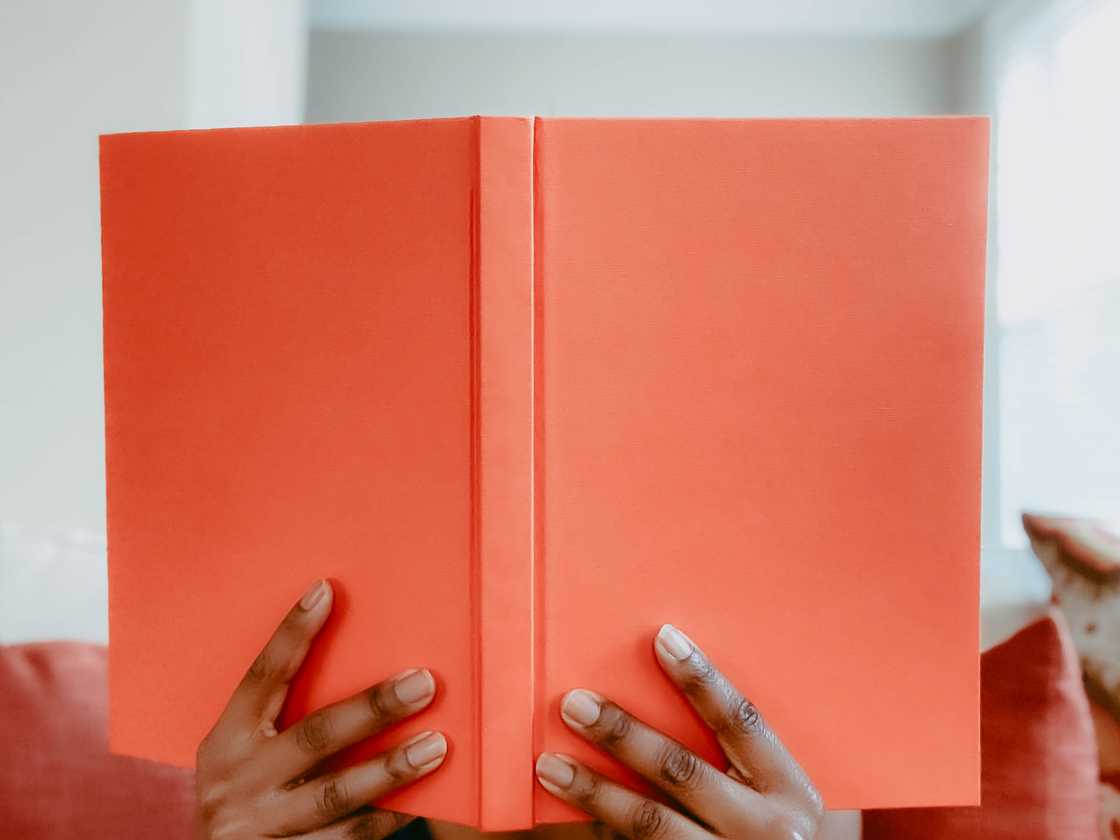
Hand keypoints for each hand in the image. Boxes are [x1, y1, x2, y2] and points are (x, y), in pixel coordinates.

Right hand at [194, 579, 445, 838]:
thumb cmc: (249, 796)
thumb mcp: (247, 756)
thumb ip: (285, 719)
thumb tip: (363, 663)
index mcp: (227, 742)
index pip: (261, 678)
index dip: (291, 634)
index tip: (326, 590)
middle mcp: (240, 783)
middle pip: (314, 736)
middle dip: (373, 708)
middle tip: (423, 682)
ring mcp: (264, 828)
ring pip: (335, 795)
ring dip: (390, 770)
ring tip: (436, 746)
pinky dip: (385, 820)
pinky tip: (422, 804)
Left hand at [535, 624, 821, 838]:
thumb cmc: (773, 828)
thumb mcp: (777, 794)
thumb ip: (737, 755)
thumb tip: (664, 681)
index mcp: (789, 790)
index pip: (741, 721)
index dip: (703, 679)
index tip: (663, 638)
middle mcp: (763, 829)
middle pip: (683, 770)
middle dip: (623, 735)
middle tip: (575, 704)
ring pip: (652, 823)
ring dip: (595, 791)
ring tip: (550, 765)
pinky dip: (601, 832)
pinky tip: (565, 818)